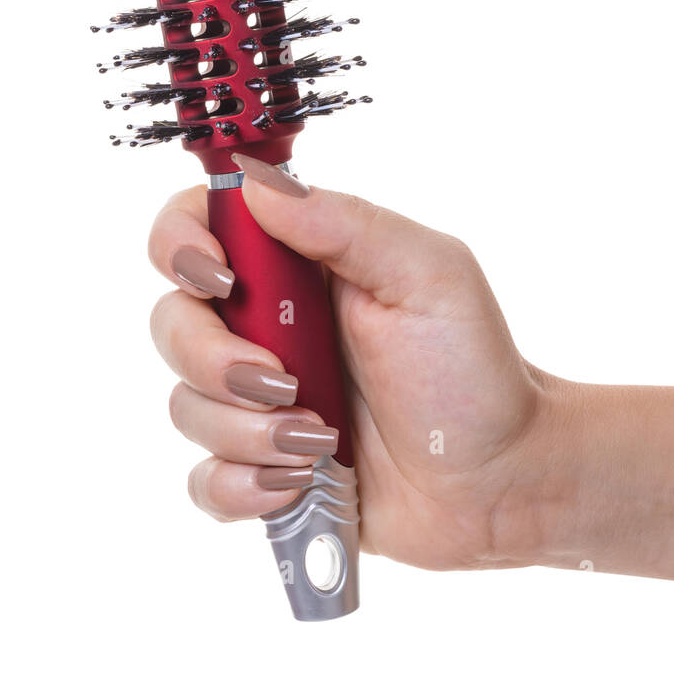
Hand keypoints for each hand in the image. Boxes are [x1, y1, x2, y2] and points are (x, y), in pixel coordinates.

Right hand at [148, 156, 562, 569]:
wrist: (501, 479)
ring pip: (185, 406)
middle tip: (285, 382)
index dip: (181, 246)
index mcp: (299, 267)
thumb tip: (256, 185)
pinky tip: (297, 484)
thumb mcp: (427, 275)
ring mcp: (262, 401)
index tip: (221, 280)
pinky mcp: (266, 468)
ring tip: (320, 443)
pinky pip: (205, 481)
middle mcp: (268, 328)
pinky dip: (241, 486)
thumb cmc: (473, 369)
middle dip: (213, 359)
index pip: (197, 229)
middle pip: (172, 323)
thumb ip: (345, 223)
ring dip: (245, 431)